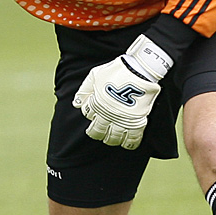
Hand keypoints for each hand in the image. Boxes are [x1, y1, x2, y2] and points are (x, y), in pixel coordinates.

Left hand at [72, 35, 171, 149]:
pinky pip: (133, 137)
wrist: (139, 70)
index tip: (93, 115)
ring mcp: (122, 118)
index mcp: (96, 102)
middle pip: (97, 130)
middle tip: (98, 134)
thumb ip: (84, 89)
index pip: (87, 114)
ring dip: (111, 140)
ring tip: (111, 139)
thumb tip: (76, 103)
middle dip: (96, 133)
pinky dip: (130, 143)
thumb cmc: (117, 70)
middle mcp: (107, 113)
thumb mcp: (95, 75)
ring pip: (113, 137)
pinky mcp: (137, 121)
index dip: (89, 115)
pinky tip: (128, 145)